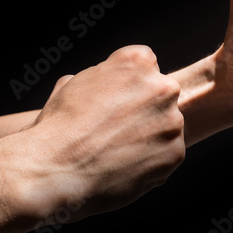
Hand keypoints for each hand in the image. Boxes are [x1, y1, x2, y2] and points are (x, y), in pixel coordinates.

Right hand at [0, 45, 185, 220]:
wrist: (56, 171)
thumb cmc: (59, 126)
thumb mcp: (72, 84)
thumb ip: (102, 76)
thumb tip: (106, 78)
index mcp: (137, 62)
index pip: (146, 67)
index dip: (128, 86)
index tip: (114, 102)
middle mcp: (162, 87)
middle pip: (161, 96)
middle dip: (144, 110)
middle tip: (116, 130)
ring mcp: (173, 121)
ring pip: (167, 126)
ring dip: (150, 136)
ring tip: (116, 151)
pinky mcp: (176, 152)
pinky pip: (167, 154)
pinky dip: (152, 161)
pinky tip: (125, 166)